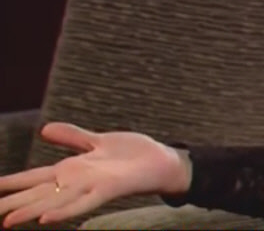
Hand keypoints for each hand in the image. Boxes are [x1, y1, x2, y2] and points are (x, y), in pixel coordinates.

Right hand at [0, 123, 190, 227]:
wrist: (162, 161)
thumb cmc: (131, 153)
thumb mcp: (97, 140)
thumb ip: (71, 137)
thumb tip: (44, 129)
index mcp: (69, 169)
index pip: (31, 178)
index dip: (9, 183)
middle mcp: (75, 181)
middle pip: (35, 193)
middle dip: (10, 203)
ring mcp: (90, 186)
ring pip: (53, 200)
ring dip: (29, 211)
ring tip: (6, 221)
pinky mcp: (109, 189)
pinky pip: (83, 202)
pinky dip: (64, 210)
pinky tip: (46, 218)